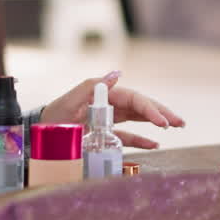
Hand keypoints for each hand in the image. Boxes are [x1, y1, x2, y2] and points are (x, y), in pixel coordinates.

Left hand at [39, 71, 184, 149]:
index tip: (162, 122)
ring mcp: (109, 119)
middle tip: (180, 122)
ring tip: (176, 126)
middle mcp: (109, 104)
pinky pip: (127, 136)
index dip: (150, 109)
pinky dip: (141, 140)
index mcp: (104, 94)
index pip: (134, 99)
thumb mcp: (70, 100)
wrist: (39, 131)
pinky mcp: (105, 134)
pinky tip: (155, 145)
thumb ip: (92, 87)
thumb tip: (117, 74)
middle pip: (141, 106)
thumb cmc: (54, 114)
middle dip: (161, 113)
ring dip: (157, 122)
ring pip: (138, 118)